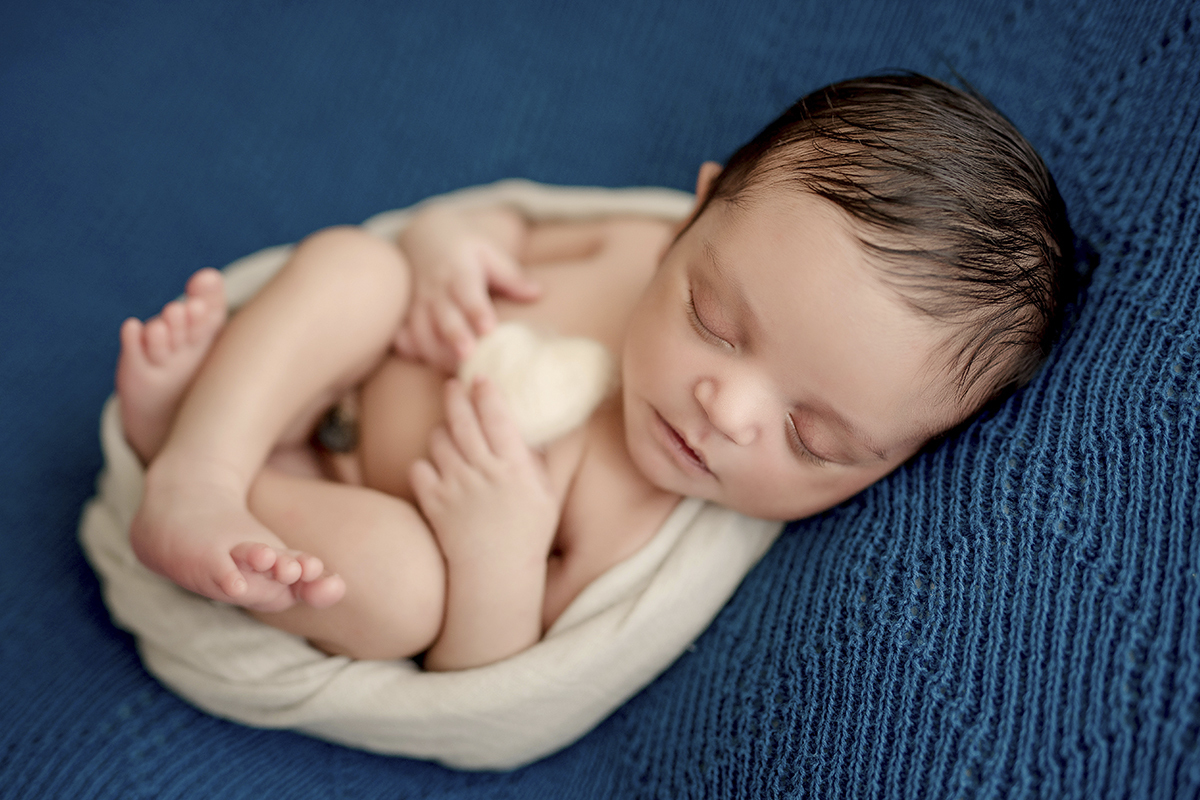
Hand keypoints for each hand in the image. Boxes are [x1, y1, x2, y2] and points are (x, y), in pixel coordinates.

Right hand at [394, 207, 539, 370]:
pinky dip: (411, 350)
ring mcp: (418, 303)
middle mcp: (435, 288)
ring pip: (422, 331)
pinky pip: (404, 335)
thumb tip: (537, 293)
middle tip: (468, 355)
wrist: (424, 236)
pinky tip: (426, 363)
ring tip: (455, 372)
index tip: (489, 328)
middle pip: (444, 316)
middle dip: (455, 336)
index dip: (477, 311)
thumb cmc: (466, 249)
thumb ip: (511, 276)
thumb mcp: (489, 253)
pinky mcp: (406, 314)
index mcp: (459, 271)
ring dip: (436, 352)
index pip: (468, 293)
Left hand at [409, 377, 559, 566]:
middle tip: (453, 384)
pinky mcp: (433, 504)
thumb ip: (534, 460)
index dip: (487, 393)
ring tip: (448, 432)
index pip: (498, 417)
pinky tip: (435, 468)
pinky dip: (425, 464)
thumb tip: (527, 428)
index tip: (482, 379)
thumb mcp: (545, 495)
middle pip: (462, 421)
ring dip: (441, 431)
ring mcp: (455, 488)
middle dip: (456, 396)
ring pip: (438, 442)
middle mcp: (484, 474)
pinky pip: (419, 469)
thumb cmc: (527, 535)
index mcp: (515, 468)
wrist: (496, 577)